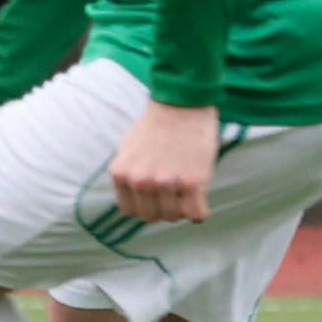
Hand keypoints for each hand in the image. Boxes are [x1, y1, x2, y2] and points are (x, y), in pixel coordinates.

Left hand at [107, 102, 220, 223]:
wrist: (182, 104)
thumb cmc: (157, 125)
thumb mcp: (127, 149)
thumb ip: (127, 173)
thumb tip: (131, 195)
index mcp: (121, 173)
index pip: (130, 211)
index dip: (145, 205)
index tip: (156, 195)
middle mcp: (139, 180)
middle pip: (152, 216)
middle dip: (164, 207)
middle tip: (175, 191)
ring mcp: (165, 182)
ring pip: (174, 216)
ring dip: (183, 207)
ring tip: (187, 188)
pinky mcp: (192, 182)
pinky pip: (196, 214)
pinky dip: (200, 211)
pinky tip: (201, 198)